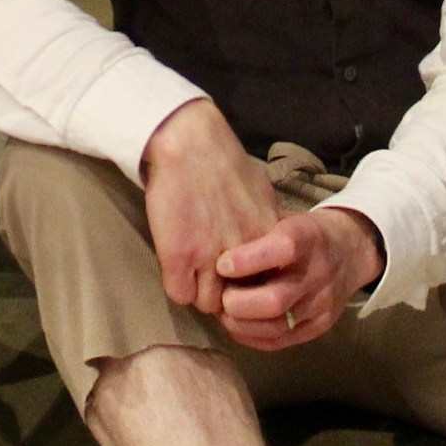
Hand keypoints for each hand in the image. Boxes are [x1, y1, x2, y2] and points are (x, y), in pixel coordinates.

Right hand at [140, 99, 279, 315]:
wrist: (189, 141)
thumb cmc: (224, 160)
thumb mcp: (262, 193)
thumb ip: (267, 225)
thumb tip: (269, 244)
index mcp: (269, 240)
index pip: (267, 288)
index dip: (250, 286)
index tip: (239, 278)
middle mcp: (245, 255)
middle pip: (238, 302)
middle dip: (226, 294)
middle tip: (213, 277)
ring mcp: (210, 259)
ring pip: (208, 304)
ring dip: (200, 290)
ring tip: (192, 269)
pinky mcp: (179, 257)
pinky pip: (180, 294)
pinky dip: (177, 284)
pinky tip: (176, 264)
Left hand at [215, 206, 384, 351]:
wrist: (348, 251)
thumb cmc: (303, 231)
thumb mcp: (286, 218)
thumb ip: (257, 230)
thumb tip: (212, 240)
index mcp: (310, 236)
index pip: (283, 248)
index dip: (249, 259)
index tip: (221, 264)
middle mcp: (319, 272)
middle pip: (277, 299)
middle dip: (240, 303)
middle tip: (218, 296)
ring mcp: (322, 304)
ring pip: (277, 326)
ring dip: (242, 324)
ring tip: (223, 313)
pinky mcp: (320, 326)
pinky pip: (282, 341)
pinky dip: (253, 336)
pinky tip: (237, 325)